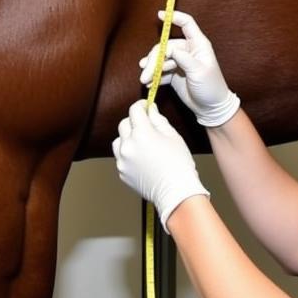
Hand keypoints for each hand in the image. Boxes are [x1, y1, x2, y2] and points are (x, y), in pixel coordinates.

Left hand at [112, 100, 209, 231]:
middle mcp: (128, 146)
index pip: (134, 110)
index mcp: (142, 133)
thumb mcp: (173, 136)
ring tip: (142, 144)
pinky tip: (142, 158)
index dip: (141, 105)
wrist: (176, 192)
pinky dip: (128, 154)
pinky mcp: (122, 172)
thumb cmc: (179, 164)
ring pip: (118, 140)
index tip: (145, 106)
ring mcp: (123, 160)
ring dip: (128, 138)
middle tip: (146, 125)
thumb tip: (151, 110)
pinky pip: (121, 156)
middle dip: (134, 121)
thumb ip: (158, 120)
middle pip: (124, 124)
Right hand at [139, 10, 240, 126]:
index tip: (160, 14)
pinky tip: (148, 83)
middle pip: (166, 46)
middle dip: (154, 59)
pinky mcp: (174, 74)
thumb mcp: (199, 72)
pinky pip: (160, 71)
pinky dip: (153, 76)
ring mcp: (180, 62)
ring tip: (144, 79)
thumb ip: (184, 59)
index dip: (174, 17)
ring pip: (161, 59)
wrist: (211, 108)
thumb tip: (170, 49)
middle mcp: (188, 50)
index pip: (187, 24)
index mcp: (198, 45)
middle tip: (146, 72)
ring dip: (151, 68)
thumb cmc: (211, 87)